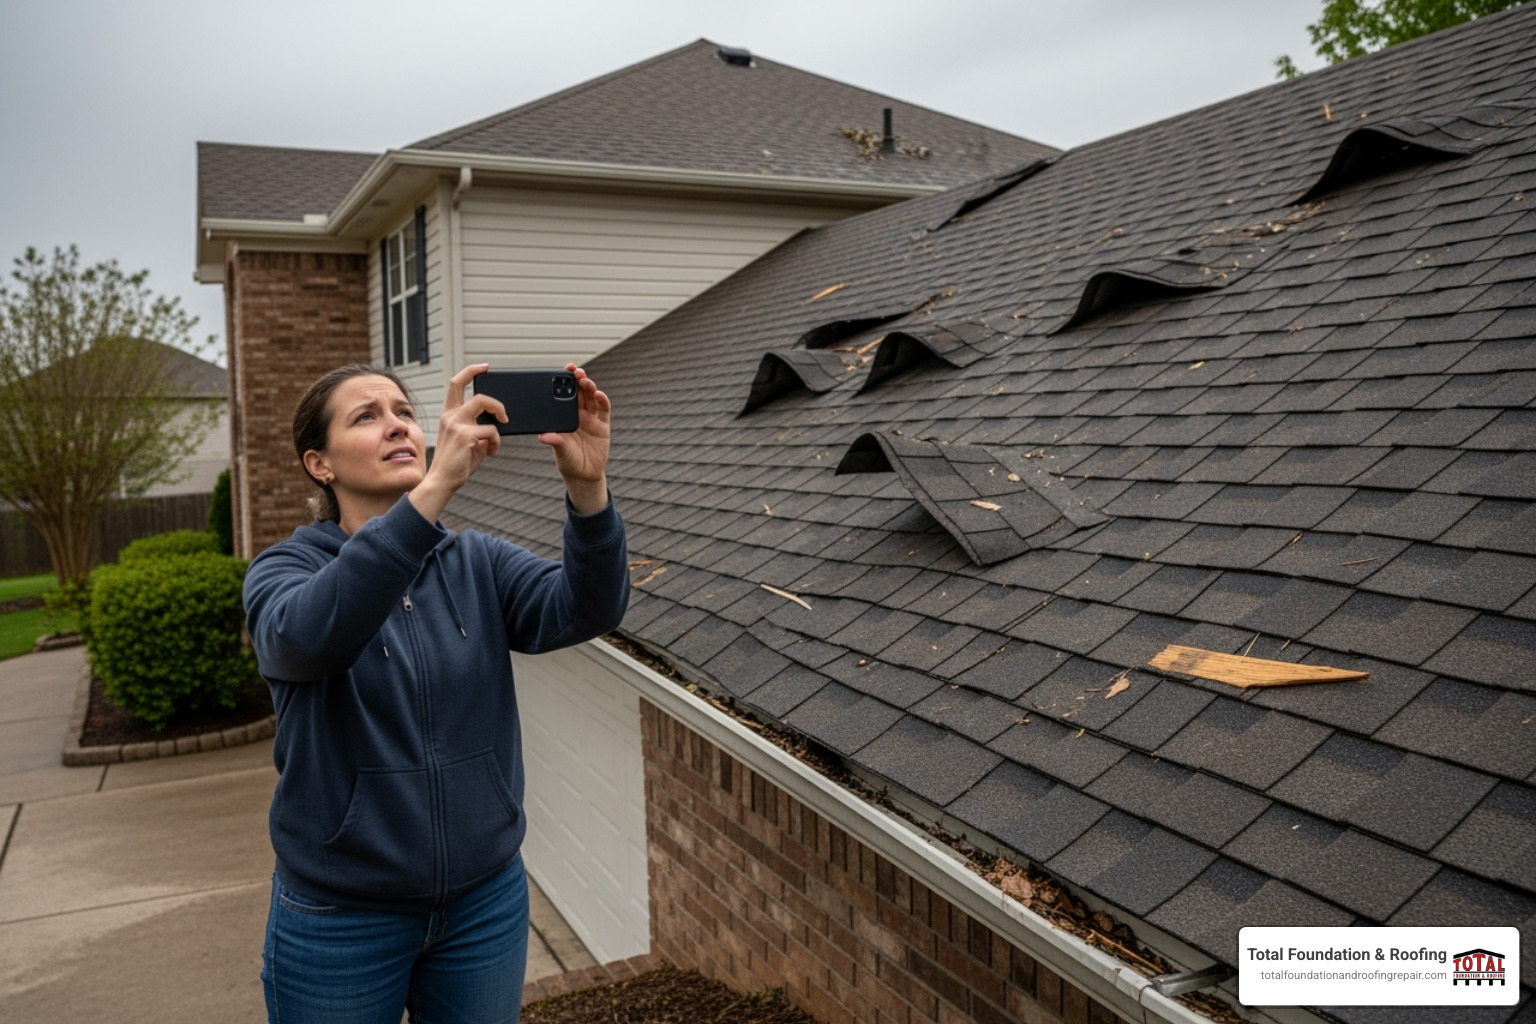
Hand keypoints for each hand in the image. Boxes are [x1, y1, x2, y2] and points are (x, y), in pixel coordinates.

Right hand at [409, 364, 505, 522]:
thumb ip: (478, 430)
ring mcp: (456, 424)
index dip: (471, 371)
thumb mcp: (468, 441)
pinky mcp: (465, 435)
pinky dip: (496, 442)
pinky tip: (491, 452)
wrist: (442, 481)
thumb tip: (494, 425)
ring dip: (498, 415)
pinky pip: (491, 431)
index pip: (456, 385)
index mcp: (449, 415)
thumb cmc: (456, 464)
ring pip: (484, 404)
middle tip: (503, 413)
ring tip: (499, 432)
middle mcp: (450, 416)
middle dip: (492, 396)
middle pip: (471, 390)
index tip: (485, 367)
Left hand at [539, 364, 610, 513]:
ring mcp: (591, 419)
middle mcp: (578, 415)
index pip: (564, 395)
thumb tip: (542, 436)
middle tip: (575, 372)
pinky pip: (604, 410)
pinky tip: (598, 395)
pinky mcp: (603, 426)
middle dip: (578, 380)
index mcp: (565, 417)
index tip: (562, 371)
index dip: (565, 382)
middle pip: (579, 392)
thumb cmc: (568, 461)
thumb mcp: (560, 451)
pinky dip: (602, 400)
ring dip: (589, 387)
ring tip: (585, 381)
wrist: (584, 475)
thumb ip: (555, 441)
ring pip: (591, 398)